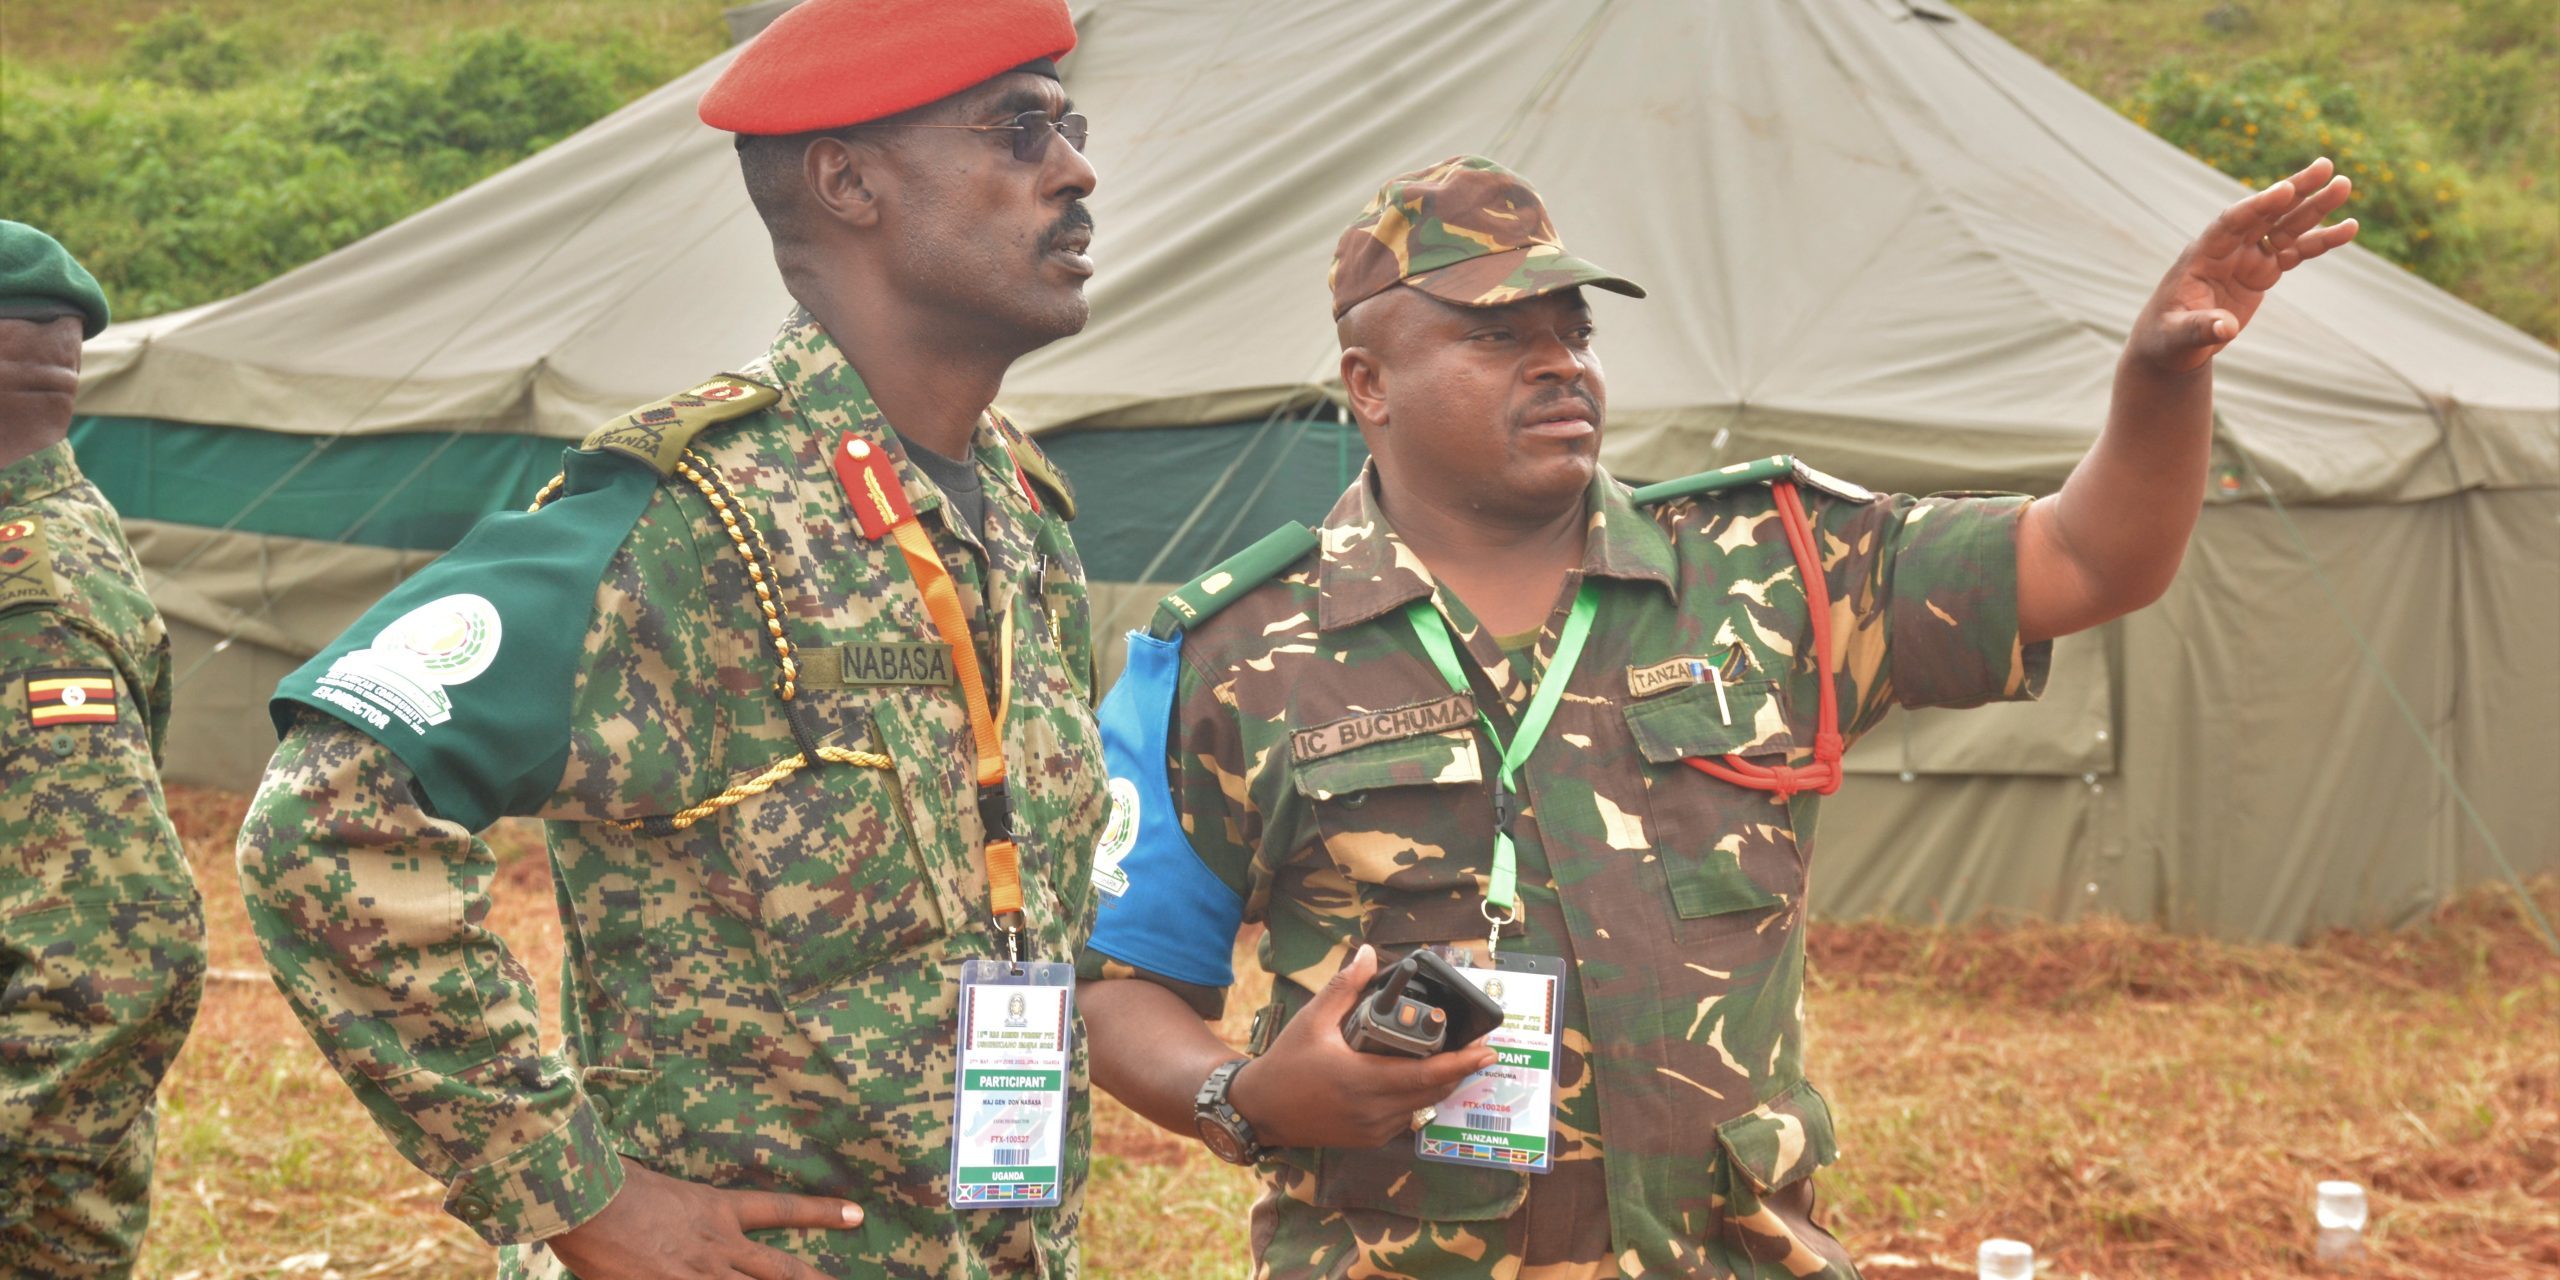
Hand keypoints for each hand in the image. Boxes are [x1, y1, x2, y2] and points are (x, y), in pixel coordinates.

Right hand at [544, 1157, 862, 1279]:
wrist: (589, 1198)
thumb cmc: (609, 1181)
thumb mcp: (648, 1180)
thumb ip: (666, 1200)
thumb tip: (647, 1186)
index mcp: (715, 1209)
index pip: (780, 1209)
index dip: (820, 1212)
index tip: (856, 1214)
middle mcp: (717, 1245)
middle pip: (780, 1270)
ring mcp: (698, 1272)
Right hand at [1228, 944, 1497, 1148]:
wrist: (1260, 1110)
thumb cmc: (1286, 1063)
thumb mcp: (1313, 1020)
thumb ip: (1345, 986)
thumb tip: (1368, 952)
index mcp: (1362, 1080)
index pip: (1427, 1075)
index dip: (1461, 1063)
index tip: (1488, 1050)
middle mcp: (1374, 1111)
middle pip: (1434, 1092)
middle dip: (1461, 1070)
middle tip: (1481, 1048)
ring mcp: (1373, 1129)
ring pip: (1422, 1106)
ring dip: (1442, 1084)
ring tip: (1458, 1058)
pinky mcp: (1369, 1138)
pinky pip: (1406, 1117)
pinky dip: (1420, 1097)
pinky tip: (1424, 1078)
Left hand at [2131, 156, 2357, 374]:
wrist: (2174, 344)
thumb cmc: (2168, 338)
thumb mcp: (2177, 337)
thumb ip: (2200, 328)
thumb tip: (2226, 328)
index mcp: (2202, 255)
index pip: (2231, 223)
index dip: (2257, 206)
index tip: (2284, 190)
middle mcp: (2227, 248)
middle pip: (2264, 213)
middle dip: (2293, 191)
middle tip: (2325, 166)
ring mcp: (2247, 257)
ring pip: (2284, 226)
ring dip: (2314, 207)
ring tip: (2344, 185)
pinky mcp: (2263, 271)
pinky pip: (2296, 251)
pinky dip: (2321, 241)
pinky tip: (2348, 228)